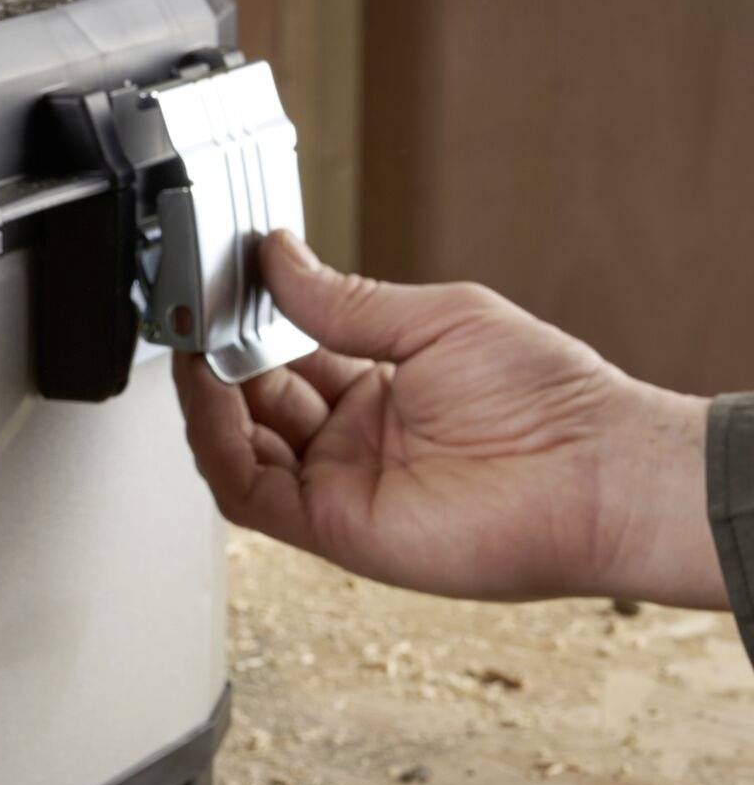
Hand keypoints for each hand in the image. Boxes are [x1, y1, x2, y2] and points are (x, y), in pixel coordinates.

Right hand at [174, 231, 722, 606]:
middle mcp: (352, 441)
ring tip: (189, 345)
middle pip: (251, 400)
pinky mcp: (331, 528)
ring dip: (204, 398)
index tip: (221, 283)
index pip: (285, 355)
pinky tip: (209, 393)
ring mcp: (339, 486)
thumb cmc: (550, 401)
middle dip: (216, 354)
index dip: (247, 323)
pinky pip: (247, 490)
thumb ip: (346, 297)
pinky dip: (216, 444)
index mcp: (379, 390)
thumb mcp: (438, 318)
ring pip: (236, 447)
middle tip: (191, 310)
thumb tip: (280, 257)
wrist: (595, 472)